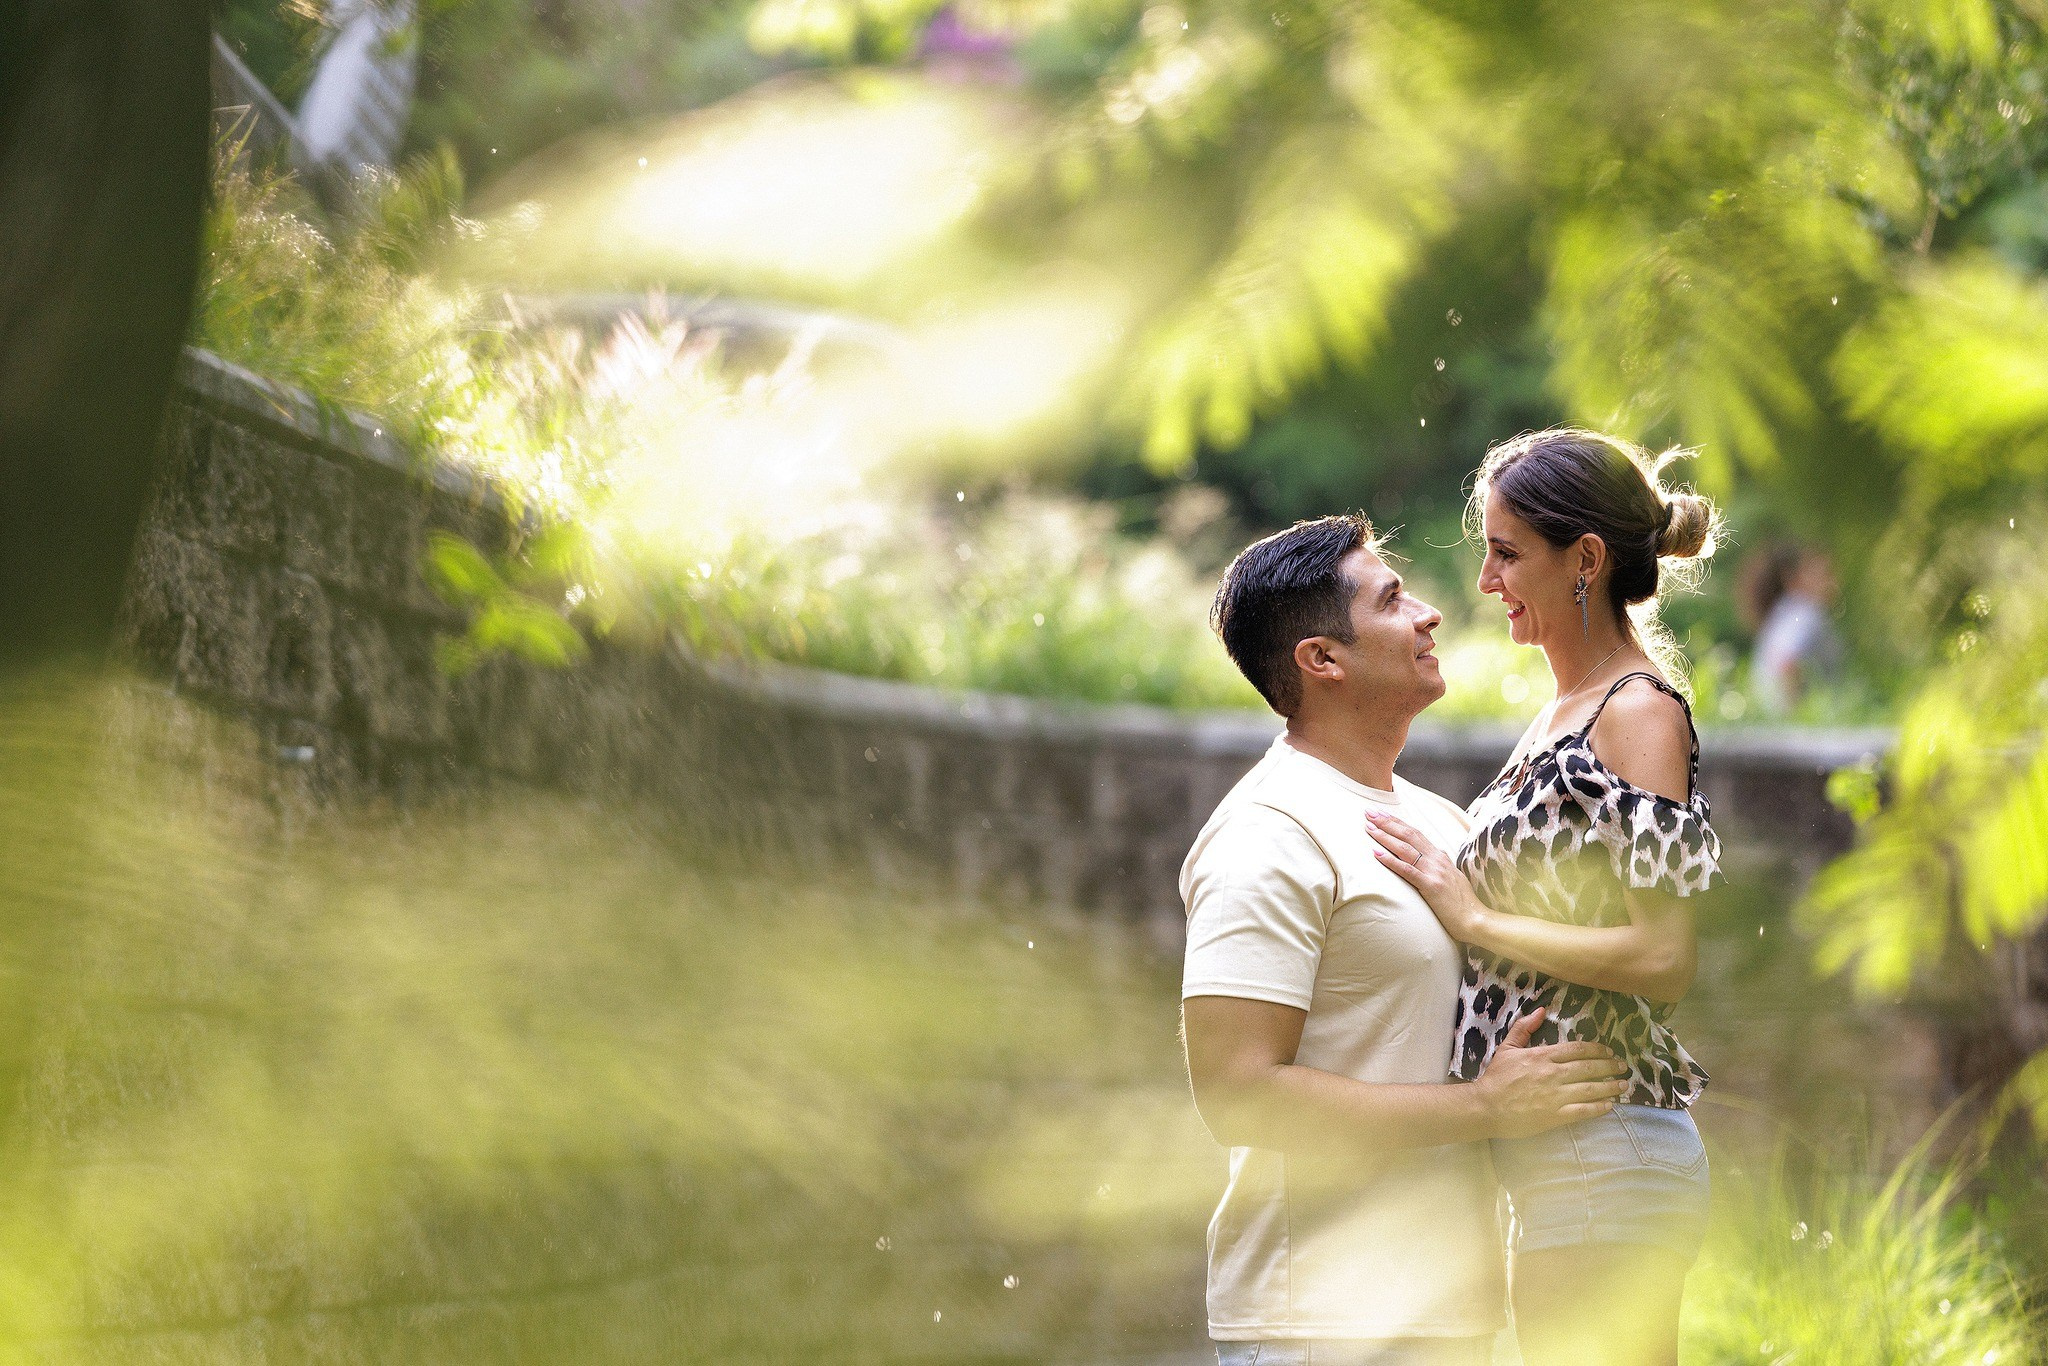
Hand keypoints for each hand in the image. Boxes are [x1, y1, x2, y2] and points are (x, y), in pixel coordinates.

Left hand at [1367, 809, 1484, 940]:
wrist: (1475, 918)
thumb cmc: (1461, 901)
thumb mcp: (1451, 876)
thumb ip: (1440, 864)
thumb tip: (1432, 854)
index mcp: (1440, 856)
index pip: (1415, 833)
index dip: (1397, 822)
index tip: (1381, 813)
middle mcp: (1437, 859)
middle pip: (1408, 835)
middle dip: (1387, 822)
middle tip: (1370, 812)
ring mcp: (1434, 871)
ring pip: (1405, 848)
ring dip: (1385, 836)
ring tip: (1369, 828)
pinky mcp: (1431, 886)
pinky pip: (1407, 870)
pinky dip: (1390, 860)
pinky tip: (1376, 853)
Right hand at [1471, 1007, 1627, 1138]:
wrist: (1485, 1106)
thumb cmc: (1496, 1077)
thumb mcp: (1507, 1047)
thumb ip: (1524, 1028)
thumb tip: (1541, 1010)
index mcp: (1542, 1056)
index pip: (1577, 1049)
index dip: (1597, 1050)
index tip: (1609, 1051)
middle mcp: (1553, 1074)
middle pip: (1589, 1068)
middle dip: (1609, 1066)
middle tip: (1623, 1067)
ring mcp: (1555, 1096)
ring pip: (1590, 1089)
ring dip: (1610, 1086)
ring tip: (1623, 1085)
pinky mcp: (1555, 1116)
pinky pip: (1583, 1110)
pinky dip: (1599, 1107)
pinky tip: (1610, 1105)